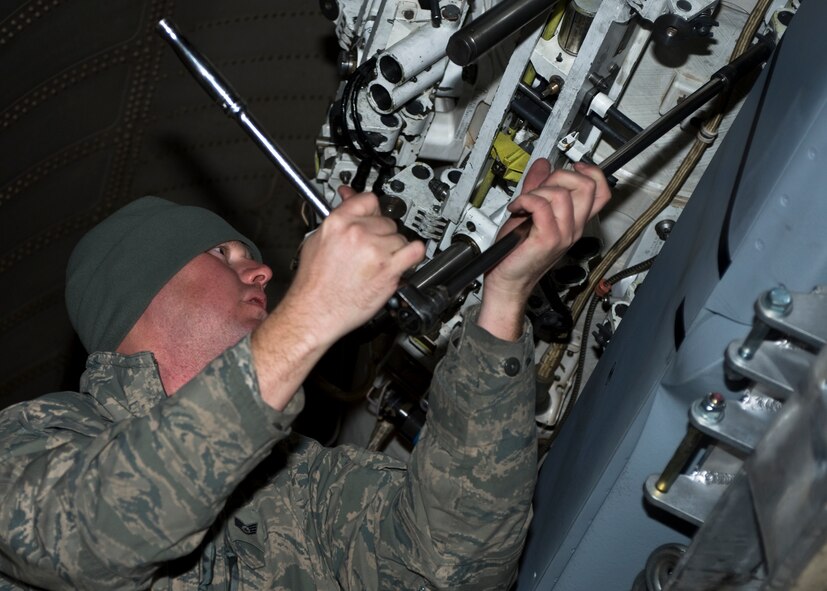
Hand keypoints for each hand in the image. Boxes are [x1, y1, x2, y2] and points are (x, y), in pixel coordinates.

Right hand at [283, 190, 424, 344]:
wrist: (314, 311)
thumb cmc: (312, 284)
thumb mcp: (315, 241)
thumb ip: (337, 219)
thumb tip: (347, 201)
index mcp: (338, 223)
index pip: (368, 200)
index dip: (372, 208)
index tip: (374, 213)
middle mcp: (357, 233)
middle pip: (385, 220)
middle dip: (381, 233)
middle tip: (371, 248)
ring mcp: (375, 251)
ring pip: (399, 237)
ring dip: (394, 248)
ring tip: (379, 261)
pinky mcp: (389, 270)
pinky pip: (415, 252)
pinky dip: (413, 254)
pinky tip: (404, 259)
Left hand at [478, 159, 610, 339]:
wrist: (507, 279)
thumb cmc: (516, 252)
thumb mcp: (529, 212)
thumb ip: (537, 187)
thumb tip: (543, 164)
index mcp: (574, 221)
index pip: (601, 192)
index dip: (592, 173)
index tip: (575, 166)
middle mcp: (574, 227)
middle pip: (588, 186)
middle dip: (561, 175)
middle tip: (541, 186)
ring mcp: (563, 234)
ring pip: (562, 193)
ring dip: (537, 191)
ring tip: (524, 202)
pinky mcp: (548, 238)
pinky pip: (541, 205)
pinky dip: (525, 200)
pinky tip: (517, 208)